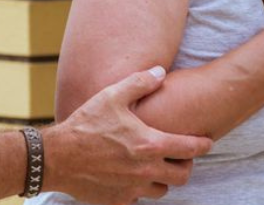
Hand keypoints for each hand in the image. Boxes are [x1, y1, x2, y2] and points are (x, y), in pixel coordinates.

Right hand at [44, 67, 213, 203]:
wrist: (56, 157)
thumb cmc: (86, 124)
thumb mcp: (113, 96)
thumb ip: (140, 83)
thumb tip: (161, 72)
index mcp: (150, 145)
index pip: (190, 149)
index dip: (203, 145)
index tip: (207, 142)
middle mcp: (145, 171)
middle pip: (182, 176)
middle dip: (185, 165)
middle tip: (180, 156)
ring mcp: (132, 189)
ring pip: (162, 190)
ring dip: (163, 179)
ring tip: (156, 166)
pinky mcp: (117, 201)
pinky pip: (138, 199)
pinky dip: (139, 189)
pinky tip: (132, 176)